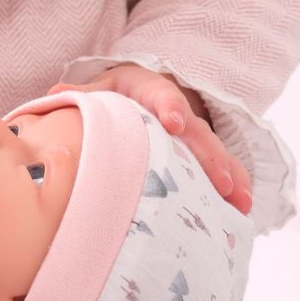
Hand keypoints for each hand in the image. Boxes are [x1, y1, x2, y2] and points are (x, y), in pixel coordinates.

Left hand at [52, 66, 251, 211]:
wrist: (144, 89)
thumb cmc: (118, 95)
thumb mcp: (102, 89)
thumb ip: (82, 95)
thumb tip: (56, 95)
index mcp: (151, 91)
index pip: (161, 96)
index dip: (169, 108)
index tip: (173, 122)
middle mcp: (180, 112)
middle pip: (198, 133)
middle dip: (210, 157)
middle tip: (222, 182)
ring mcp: (195, 135)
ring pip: (217, 154)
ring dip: (231, 177)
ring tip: (241, 203)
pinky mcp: (204, 154)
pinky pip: (225, 168)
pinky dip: (236, 187)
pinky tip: (243, 212)